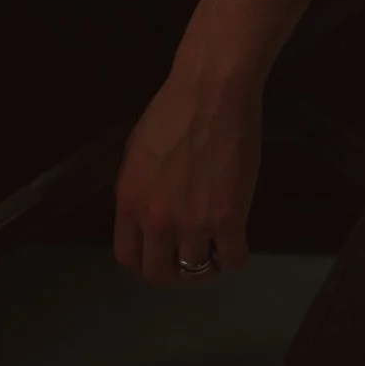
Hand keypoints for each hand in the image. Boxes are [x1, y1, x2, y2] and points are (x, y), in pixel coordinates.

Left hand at [112, 70, 262, 285]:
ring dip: (207, 262)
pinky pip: (233, 259)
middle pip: (161, 274)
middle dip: (175, 270)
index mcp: (129, 202)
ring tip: (215, 243)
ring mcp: (194, 223)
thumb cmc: (172, 110)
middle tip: (188, 255)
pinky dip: (235, 256)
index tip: (160, 254)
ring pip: (198, 271)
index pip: (128, 258)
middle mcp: (157, 220)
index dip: (146, 261)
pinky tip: (236, 239)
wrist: (212, 91)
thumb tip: (145, 219)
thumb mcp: (137, 153)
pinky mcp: (229, 218)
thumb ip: (138, 192)